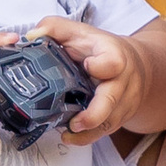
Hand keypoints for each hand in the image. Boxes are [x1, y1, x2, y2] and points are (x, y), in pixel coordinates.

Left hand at [30, 16, 151, 143]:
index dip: (100, 66)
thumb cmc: (100, 49)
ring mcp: (124, 102)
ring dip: (88, 133)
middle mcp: (122, 81)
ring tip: (68, 134)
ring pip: (109, 122)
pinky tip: (72, 136)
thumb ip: (55, 28)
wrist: (135, 65)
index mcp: (114, 55)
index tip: (86, 65)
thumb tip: (31, 37)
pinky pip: (106, 131)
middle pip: (111, 100)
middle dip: (94, 115)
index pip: (113, 62)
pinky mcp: (120, 117)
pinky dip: (88, 137)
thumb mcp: (80, 32)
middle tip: (75, 124)